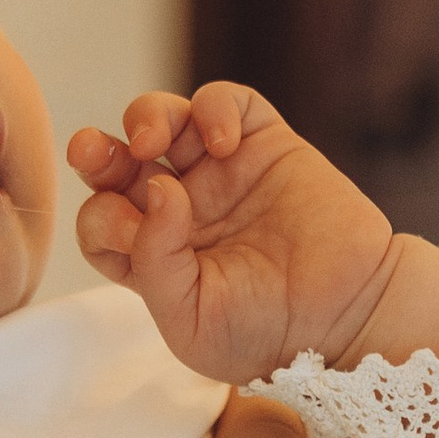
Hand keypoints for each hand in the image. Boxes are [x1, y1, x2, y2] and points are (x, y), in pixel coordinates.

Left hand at [70, 79, 396, 379]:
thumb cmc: (266, 335)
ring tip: (154, 141)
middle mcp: (180, 209)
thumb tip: (158, 188)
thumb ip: (155, 264)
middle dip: (96, 153)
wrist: (348, 317)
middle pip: (119, 163)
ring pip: (165, 120)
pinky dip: (214, 108)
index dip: (100, 219)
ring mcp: (222, 173)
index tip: (126, 232)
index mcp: (154, 255)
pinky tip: (221, 142)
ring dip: (146, 118)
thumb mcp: (190, 322)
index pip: (101, 221)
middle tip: (90, 151)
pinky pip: (226, 102)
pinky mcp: (266, 145)